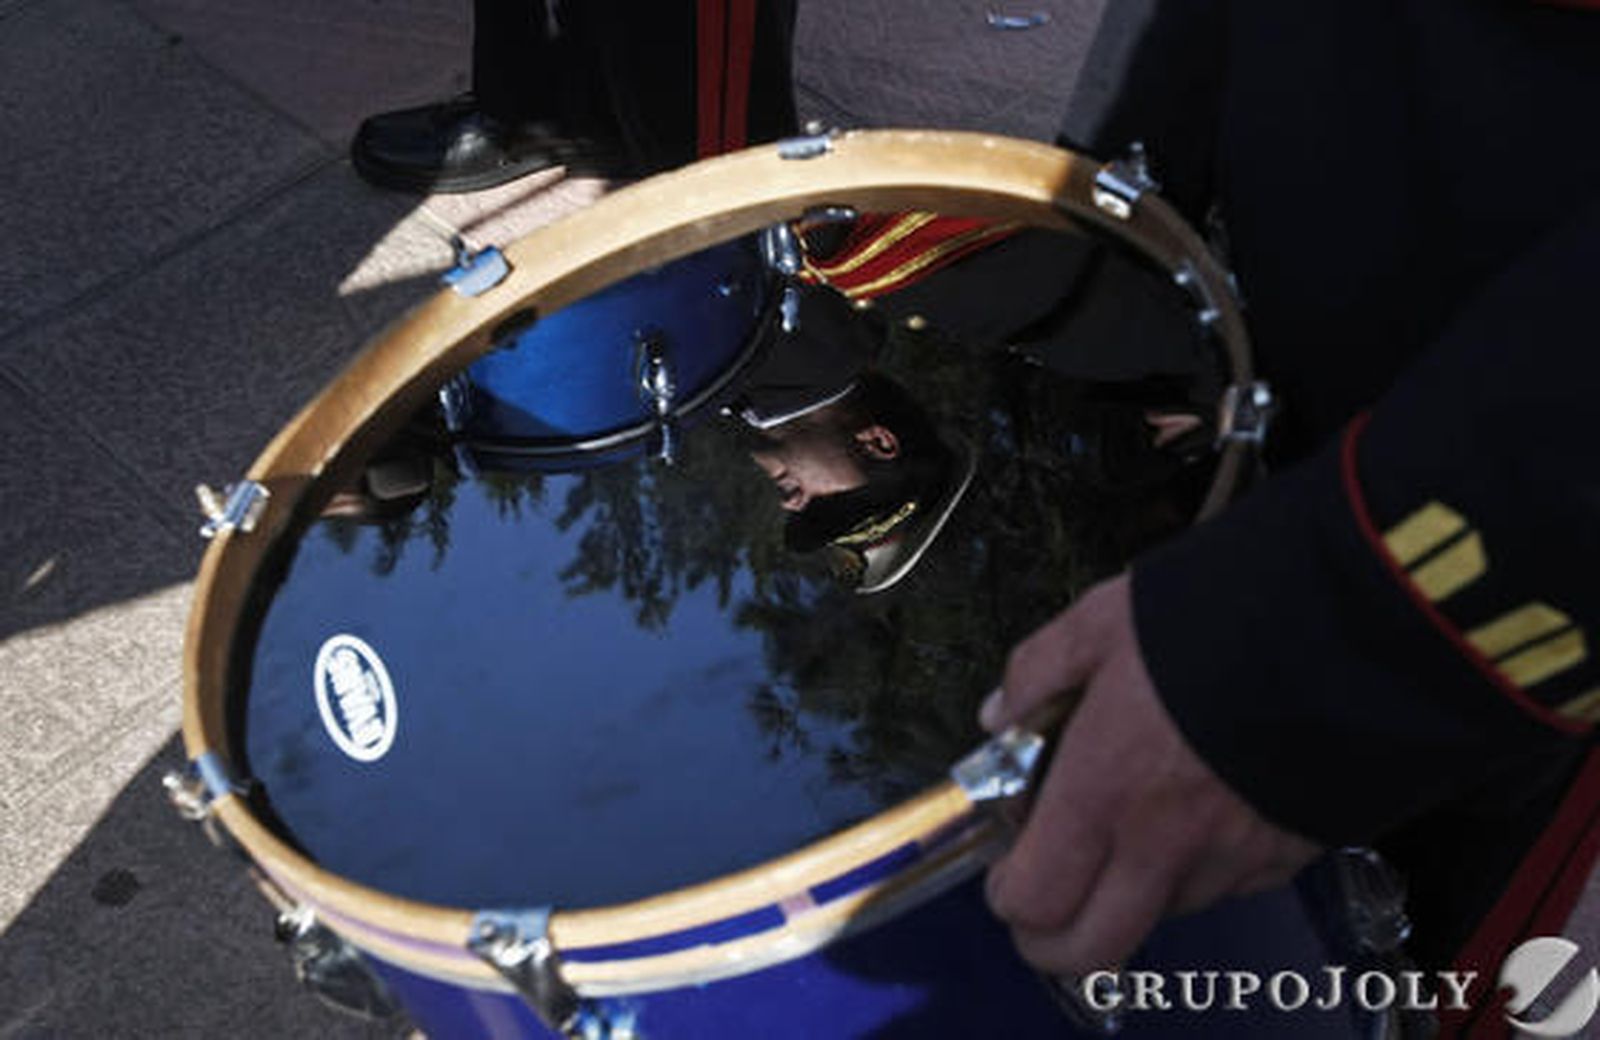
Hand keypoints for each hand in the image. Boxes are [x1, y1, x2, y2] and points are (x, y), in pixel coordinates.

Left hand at [981, 573, 1320, 974]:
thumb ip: (1040, 671)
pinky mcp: (1292, 853)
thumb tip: (1001, 714)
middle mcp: (1165, 844)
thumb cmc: (1221, 615)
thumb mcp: (1103, 620)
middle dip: (1054, 940)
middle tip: (1047, 899)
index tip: (1007, 873)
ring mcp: (1234, 859)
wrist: (1357, 624)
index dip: (1010, 897)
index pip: (1034, 901)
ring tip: (1132, 828)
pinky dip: (1200, 868)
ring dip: (1132, 892)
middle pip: (1091, 950)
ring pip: (1162, 916)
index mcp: (1103, 789)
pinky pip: (1229, 886)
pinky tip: (1200, 810)